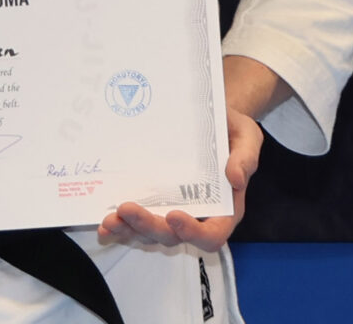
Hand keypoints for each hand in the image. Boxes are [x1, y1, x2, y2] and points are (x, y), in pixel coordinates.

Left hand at [96, 105, 262, 251]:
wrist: (209, 115)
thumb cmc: (230, 129)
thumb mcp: (247, 136)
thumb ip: (246, 157)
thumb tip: (235, 177)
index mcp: (225, 208)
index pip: (213, 234)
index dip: (193, 233)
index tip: (173, 216)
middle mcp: (197, 215)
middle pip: (174, 236)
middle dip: (149, 227)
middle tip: (128, 209)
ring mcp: (172, 211)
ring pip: (151, 233)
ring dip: (129, 230)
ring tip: (110, 218)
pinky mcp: (153, 202)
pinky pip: (137, 221)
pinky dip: (121, 224)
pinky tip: (105, 221)